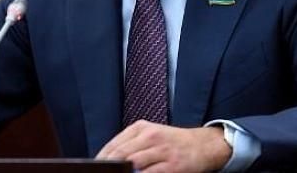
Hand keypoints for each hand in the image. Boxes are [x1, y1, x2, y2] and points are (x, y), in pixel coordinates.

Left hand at [96, 120, 230, 172]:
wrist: (202, 146)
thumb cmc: (172, 142)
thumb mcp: (151, 135)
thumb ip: (131, 145)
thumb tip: (108, 160)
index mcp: (141, 128)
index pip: (114, 145)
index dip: (101, 159)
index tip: (94, 168)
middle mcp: (150, 137)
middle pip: (121, 154)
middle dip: (109, 167)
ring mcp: (161, 151)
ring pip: (133, 164)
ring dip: (122, 172)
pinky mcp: (172, 165)